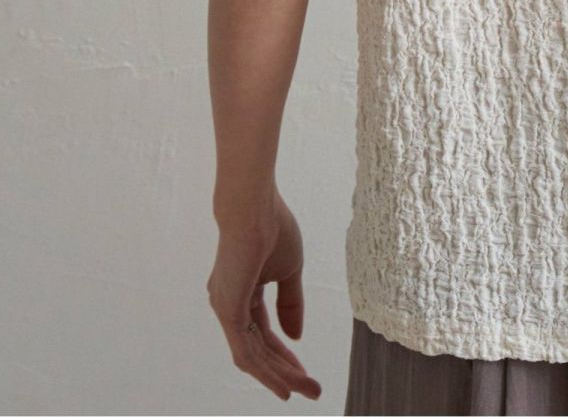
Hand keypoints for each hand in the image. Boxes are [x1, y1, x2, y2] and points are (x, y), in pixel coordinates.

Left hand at [208, 190, 322, 401]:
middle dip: (285, 371)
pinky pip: (247, 352)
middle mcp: (228, 304)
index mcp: (241, 291)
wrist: (254, 206)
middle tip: (312, 389)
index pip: (263, 332)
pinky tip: (284, 384)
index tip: (305, 372)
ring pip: (253, 356)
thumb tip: (296, 336)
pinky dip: (266, 371)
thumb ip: (291, 303)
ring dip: (279, 375)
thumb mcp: (289, 269)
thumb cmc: (272, 227)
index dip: (284, 354)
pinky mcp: (228, 311)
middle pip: (259, 348)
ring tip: (306, 389)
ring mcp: (226, 309)